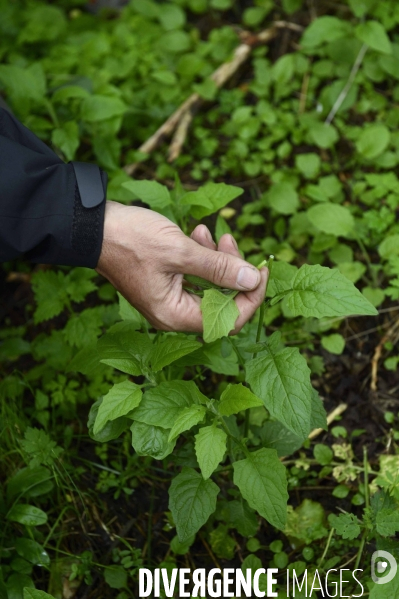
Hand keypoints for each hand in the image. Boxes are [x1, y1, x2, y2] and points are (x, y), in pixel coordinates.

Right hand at [96, 201, 267, 332]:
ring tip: (211, 231)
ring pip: (210, 286)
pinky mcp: (166, 283)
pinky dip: (202, 256)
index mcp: (174, 316)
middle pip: (222, 302)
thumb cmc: (131, 240)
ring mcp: (169, 299)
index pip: (228, 321)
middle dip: (233, 271)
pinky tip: (199, 233)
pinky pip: (195, 276)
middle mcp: (173, 314)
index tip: (262, 270)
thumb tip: (253, 279)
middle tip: (231, 240)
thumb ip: (219, 268)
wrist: (93, 227)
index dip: (251, 297)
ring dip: (217, 259)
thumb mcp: (179, 251)